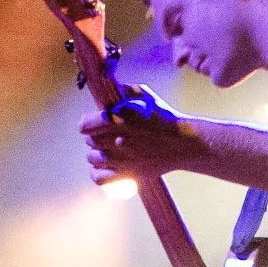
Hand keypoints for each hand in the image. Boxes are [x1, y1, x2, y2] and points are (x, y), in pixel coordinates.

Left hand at [80, 88, 202, 185]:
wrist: (183, 142)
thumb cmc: (163, 115)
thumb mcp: (143, 95)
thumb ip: (121, 91)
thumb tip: (103, 88)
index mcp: (118, 118)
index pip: (84, 125)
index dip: (87, 123)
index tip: (92, 122)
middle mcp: (117, 140)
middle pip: (89, 141)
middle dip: (94, 136)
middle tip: (104, 135)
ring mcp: (122, 160)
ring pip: (92, 159)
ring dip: (95, 153)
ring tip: (105, 150)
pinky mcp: (129, 175)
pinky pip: (100, 178)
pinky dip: (96, 173)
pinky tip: (101, 168)